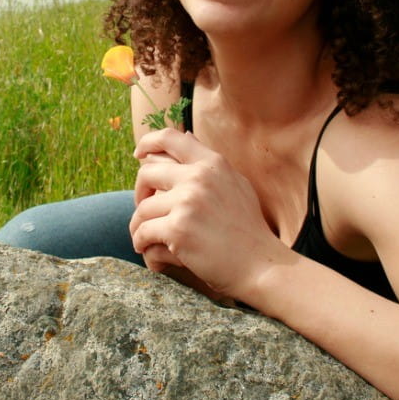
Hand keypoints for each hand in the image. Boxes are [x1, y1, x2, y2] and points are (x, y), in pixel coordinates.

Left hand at [129, 129, 287, 299]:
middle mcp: (199, 177)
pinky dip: (142, 245)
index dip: (148, 142)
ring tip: (146, 241)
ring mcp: (188, 202)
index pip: (170, 138)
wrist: (260, 265)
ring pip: (142, 210)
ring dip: (139, 228)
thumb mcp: (235, 184)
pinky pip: (143, 233)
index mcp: (212, 163)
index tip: (138, 154)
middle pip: (146, 174)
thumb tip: (186, 134)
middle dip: (139, 194)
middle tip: (145, 212)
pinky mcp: (178, 229)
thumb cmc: (247, 229)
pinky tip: (150, 254)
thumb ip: (208, 163)